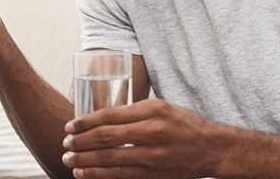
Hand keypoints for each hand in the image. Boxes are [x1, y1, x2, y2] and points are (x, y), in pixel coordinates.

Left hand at [61, 98, 225, 178]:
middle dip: (80, 142)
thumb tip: (99, 117)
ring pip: (110, 160)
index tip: (70, 126)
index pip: (109, 116)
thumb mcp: (161, 106)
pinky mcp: (154, 175)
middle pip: (105, 138)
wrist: (214, 148)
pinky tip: (85, 174)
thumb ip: (133, 111)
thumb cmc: (185, 124)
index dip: (85, 122)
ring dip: (84, 161)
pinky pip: (121, 176)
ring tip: (69, 161)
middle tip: (65, 144)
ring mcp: (153, 156)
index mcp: (152, 110)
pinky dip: (99, 176)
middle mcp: (152, 133)